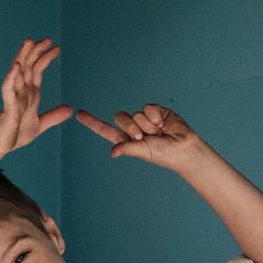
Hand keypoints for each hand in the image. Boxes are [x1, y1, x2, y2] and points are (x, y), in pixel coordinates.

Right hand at [0, 37, 72, 152]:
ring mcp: (13, 97)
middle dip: (37, 51)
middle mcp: (21, 91)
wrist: (0, 148)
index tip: (56, 47)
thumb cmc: (15, 135)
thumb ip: (53, 116)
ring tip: (28, 42)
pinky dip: (12, 77)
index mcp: (29, 94)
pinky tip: (16, 66)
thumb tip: (70, 109)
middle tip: (47, 38)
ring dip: (23, 57)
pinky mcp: (8, 107)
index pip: (37, 70)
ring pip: (18, 73)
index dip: (46, 58)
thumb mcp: (39, 124)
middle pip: (28, 66)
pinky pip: (8, 90)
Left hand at [76, 102, 202, 167]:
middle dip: (131, 127)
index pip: (105, 129)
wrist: (183, 148)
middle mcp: (132, 127)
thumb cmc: (164, 154)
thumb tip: (113, 152)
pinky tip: (163, 124)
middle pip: (120, 117)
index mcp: (125, 139)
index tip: (78, 114)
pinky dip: (155, 116)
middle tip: (144, 137)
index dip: (92, 122)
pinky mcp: (155, 110)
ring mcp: (144, 118)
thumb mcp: (143, 152)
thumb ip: (127, 148)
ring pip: (135, 113)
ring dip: (147, 124)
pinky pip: (148, 107)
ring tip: (158, 133)